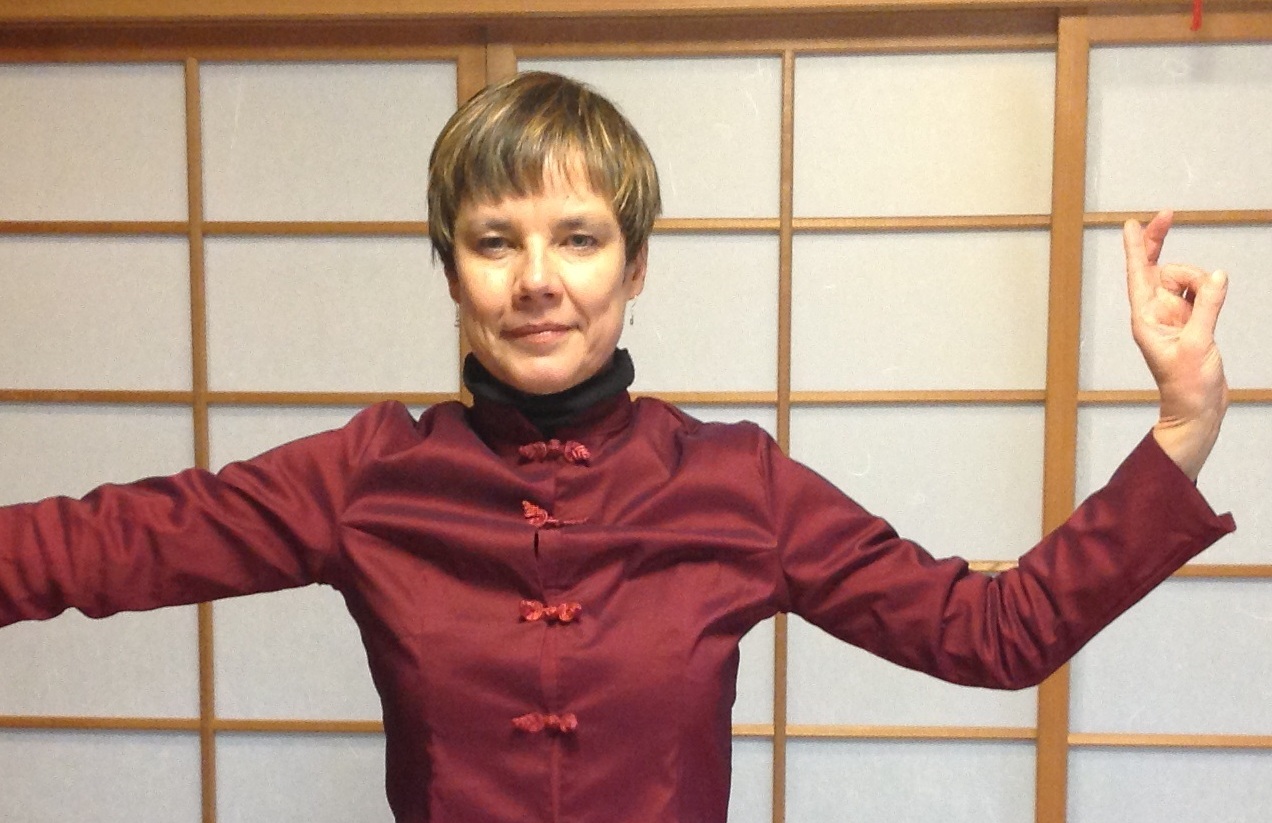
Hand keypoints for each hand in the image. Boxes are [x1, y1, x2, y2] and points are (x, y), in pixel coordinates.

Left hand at [1124, 210, 1228, 480]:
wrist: (1197, 410)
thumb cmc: (1188, 385)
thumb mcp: (1199, 344)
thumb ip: (1207, 307)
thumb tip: (1216, 275)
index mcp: (1145, 319)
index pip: (1137, 275)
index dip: (1135, 248)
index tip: (1132, 223)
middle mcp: (1155, 314)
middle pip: (1156, 268)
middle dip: (1158, 242)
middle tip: (1167, 214)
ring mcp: (1172, 317)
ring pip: (1184, 278)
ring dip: (1198, 278)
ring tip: (1209, 302)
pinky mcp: (1190, 322)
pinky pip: (1197, 291)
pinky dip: (1206, 287)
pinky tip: (1214, 292)